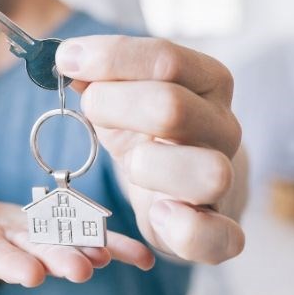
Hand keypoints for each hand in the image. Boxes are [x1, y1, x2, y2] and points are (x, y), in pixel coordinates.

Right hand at [0, 188, 154, 286]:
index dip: (6, 262)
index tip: (30, 274)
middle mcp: (7, 246)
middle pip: (32, 252)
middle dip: (56, 260)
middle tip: (82, 270)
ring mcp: (33, 239)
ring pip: (63, 243)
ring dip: (89, 248)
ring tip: (116, 255)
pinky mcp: (51, 229)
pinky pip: (85, 235)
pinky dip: (113, 244)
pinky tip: (142, 253)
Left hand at [56, 35, 246, 264]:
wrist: (183, 185)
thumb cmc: (149, 132)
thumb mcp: (126, 96)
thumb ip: (101, 75)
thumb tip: (67, 58)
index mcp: (206, 81)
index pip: (166, 59)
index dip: (110, 57)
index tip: (65, 60)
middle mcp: (223, 126)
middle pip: (173, 107)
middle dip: (115, 105)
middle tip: (90, 108)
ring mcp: (227, 179)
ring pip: (208, 172)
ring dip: (150, 166)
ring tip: (131, 163)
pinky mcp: (222, 229)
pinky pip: (220, 237)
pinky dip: (184, 229)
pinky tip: (158, 213)